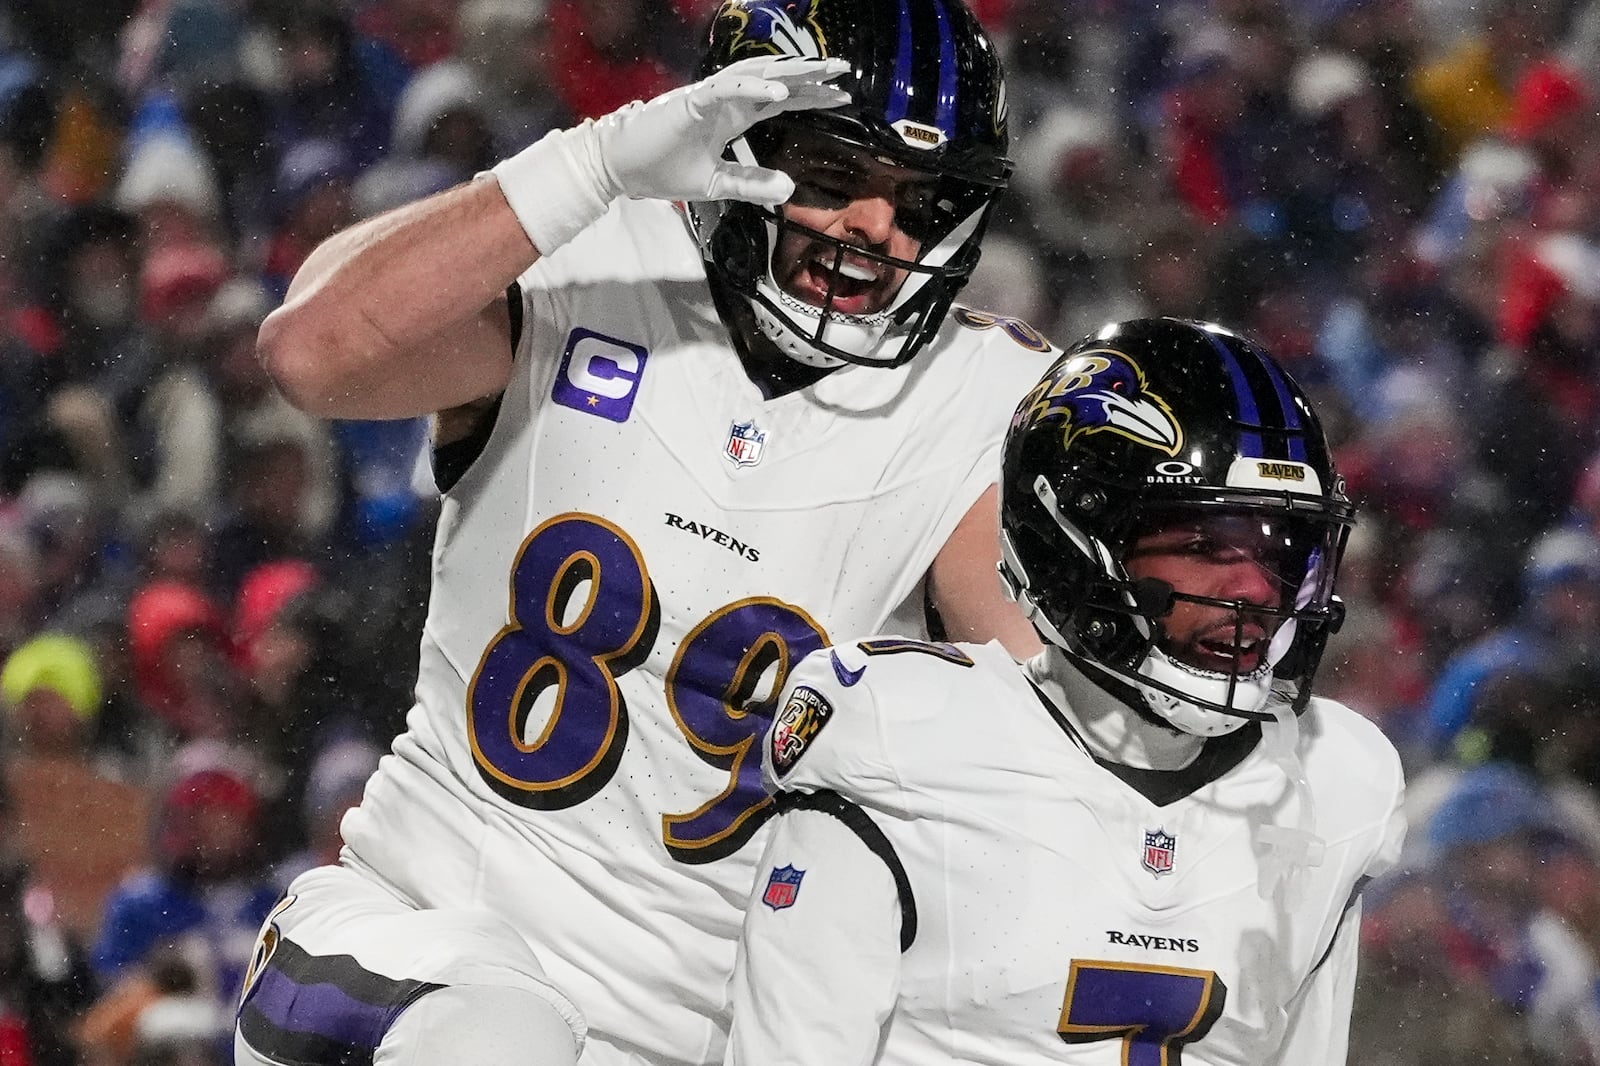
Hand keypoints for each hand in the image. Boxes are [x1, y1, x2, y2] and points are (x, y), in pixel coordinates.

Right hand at [594, 56, 850, 206]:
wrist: (622, 169)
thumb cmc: (664, 170)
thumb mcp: (718, 184)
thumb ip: (752, 185)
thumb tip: (790, 191)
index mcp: (733, 115)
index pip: (779, 99)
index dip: (809, 96)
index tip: (842, 96)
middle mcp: (726, 100)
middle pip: (776, 80)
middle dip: (810, 75)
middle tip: (844, 70)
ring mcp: (709, 97)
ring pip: (757, 76)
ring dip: (789, 73)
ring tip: (821, 71)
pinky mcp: (692, 102)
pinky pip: (728, 89)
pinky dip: (755, 88)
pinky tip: (780, 93)